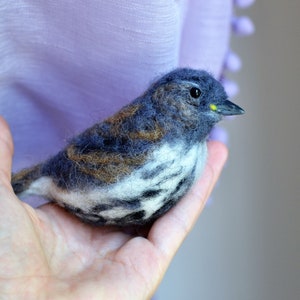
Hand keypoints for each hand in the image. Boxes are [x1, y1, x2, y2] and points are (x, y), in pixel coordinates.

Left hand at [0, 117, 226, 298]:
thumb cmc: (3, 265)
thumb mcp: (3, 202)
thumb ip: (3, 161)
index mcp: (75, 220)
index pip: (108, 180)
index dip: (126, 155)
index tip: (141, 130)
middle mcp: (106, 233)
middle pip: (145, 191)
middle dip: (166, 162)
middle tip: (182, 131)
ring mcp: (131, 247)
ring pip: (169, 202)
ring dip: (191, 171)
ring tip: (208, 140)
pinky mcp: (151, 262)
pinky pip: (180, 220)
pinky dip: (199, 190)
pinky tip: (212, 162)